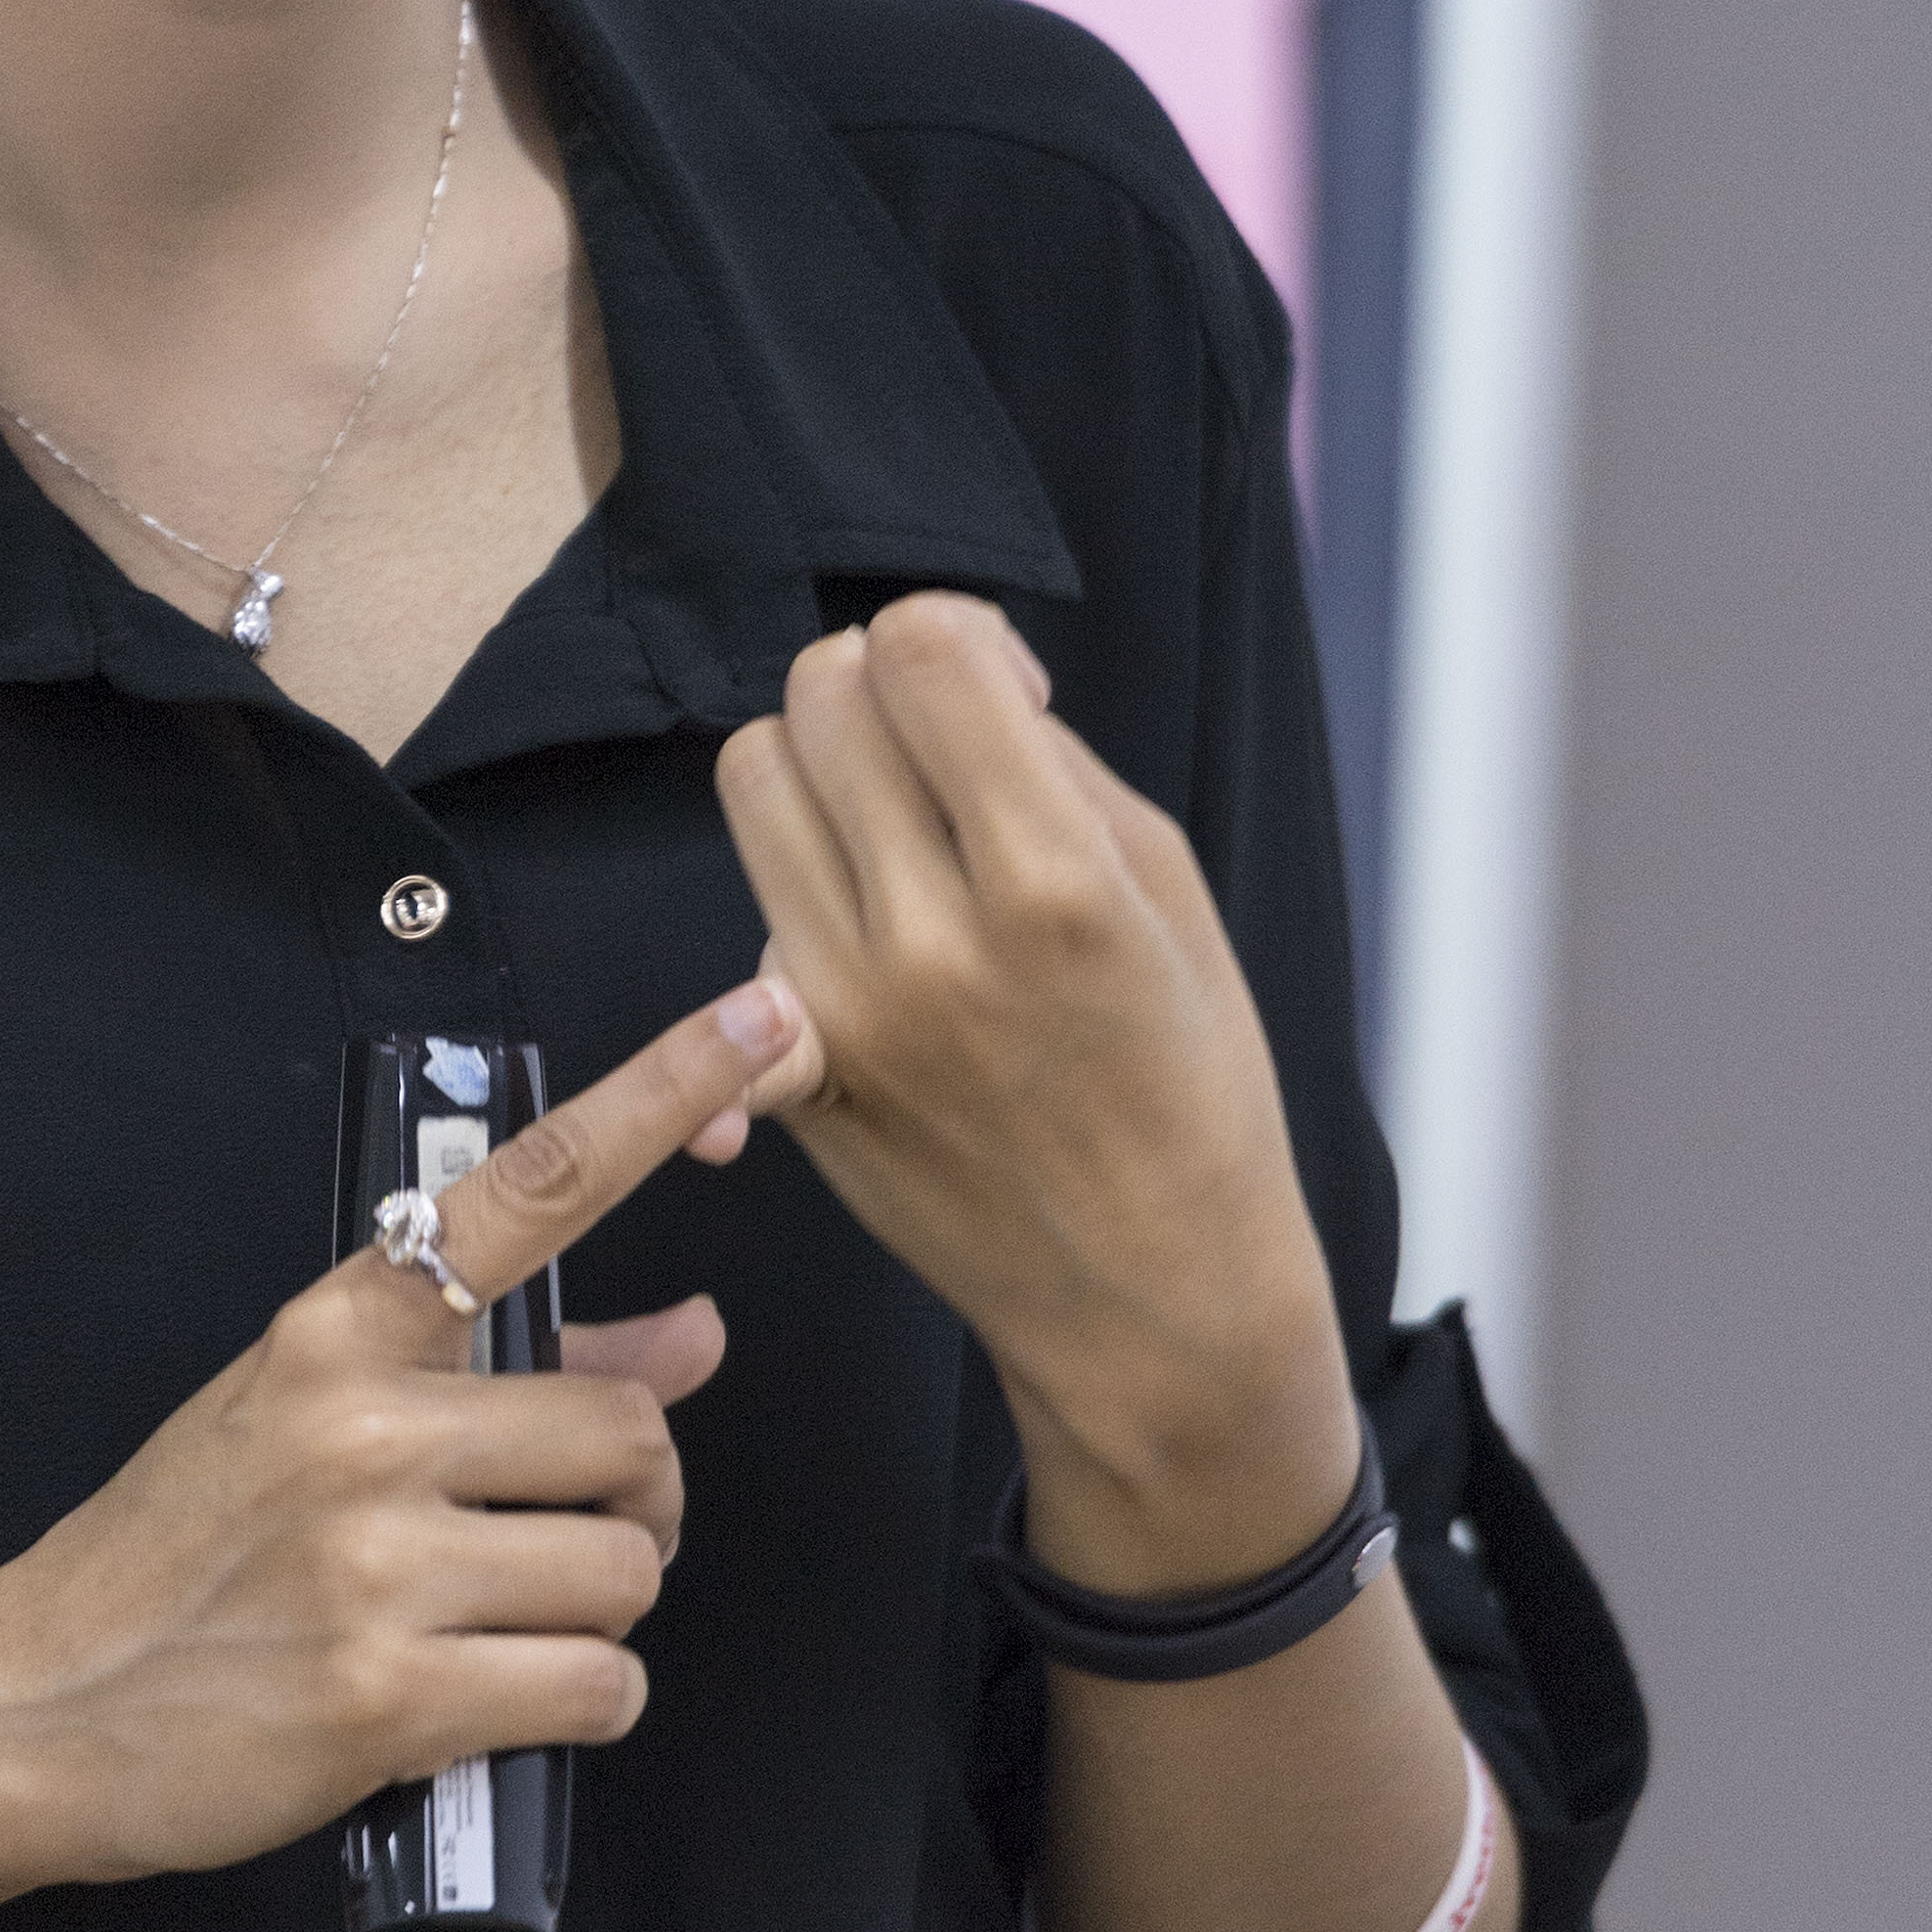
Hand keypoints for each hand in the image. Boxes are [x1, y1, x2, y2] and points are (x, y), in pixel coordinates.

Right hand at [0, 979, 801, 1891]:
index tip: (760, 1021)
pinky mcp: (392, 1696)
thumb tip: (690, 1337)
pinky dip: (580, 1706)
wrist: (36, 1705)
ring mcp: (375, 1562)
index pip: (531, 1191)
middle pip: (630, 1433)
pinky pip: (599, 1687)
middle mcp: (361, 1428)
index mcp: (338, 1334)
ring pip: (628, 1571)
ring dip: (599, 1618)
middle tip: (562, 1542)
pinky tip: (497, 1702)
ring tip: (503, 1629)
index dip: (660, 1095)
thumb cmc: (177, 1562)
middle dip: (633, 1506)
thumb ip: (504, 1368)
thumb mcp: (307, 1420)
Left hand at [713, 598, 1354, 1584]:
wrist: (1152, 1291)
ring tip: (899, 840)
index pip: (917, 646)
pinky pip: (742, 929)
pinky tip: (855, 951)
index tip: (997, 702)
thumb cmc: (1189, 1083)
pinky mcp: (798, 1074)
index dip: (954, 641)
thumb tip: (962, 675)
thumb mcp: (1170, 889)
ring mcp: (847, 1010)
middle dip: (880, 695)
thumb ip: (1052, 763)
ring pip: (753, 783)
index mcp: (1052, 878)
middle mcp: (931, 938)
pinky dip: (790, 919)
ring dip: (820, 779)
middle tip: (942, 762)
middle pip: (817, 698)